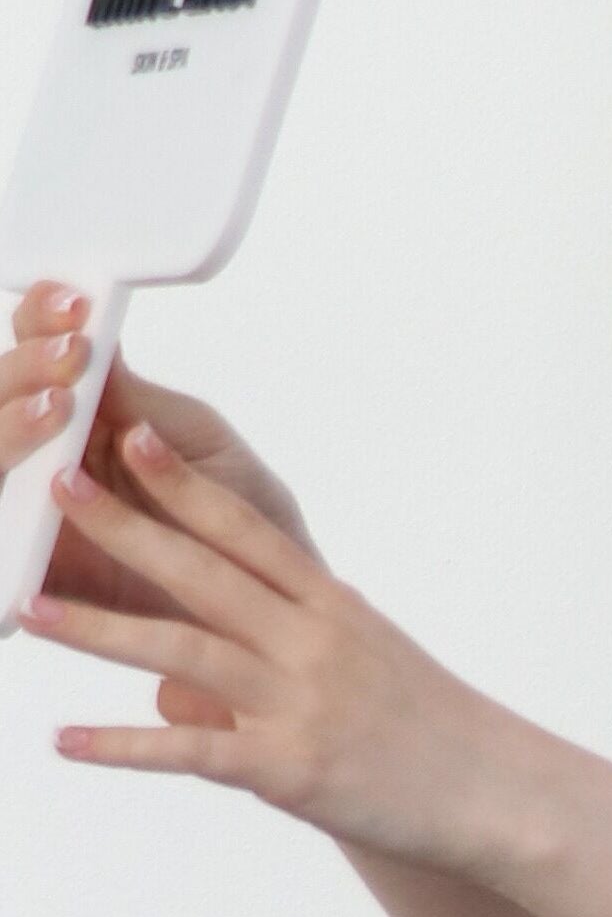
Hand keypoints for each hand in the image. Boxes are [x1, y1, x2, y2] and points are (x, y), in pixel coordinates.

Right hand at [0, 279, 315, 619]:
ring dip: (10, 423)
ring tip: (59, 405)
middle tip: (71, 353)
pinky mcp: (26, 571)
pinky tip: (45, 485)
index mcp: (81, 417)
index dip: (41, 321)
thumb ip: (144, 400)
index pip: (35, 355)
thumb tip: (92, 335)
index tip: (77, 304)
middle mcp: (43, 458)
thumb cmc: (249, 523)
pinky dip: (5, 503)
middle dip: (23, 367)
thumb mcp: (203, 447)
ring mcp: (27, 513)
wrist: (279, 611)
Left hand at [25, 422, 547, 880]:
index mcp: (334, 612)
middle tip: (59, 486)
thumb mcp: (370, 670)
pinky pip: (191, 753)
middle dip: (125, 528)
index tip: (136, 437)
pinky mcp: (290, 769)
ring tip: (30, 609)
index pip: (249, 536)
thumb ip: (286, 654)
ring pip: (184, 653)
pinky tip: (63, 740)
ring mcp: (301, 704)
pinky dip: (122, 746)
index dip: (188, 486)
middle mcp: (315, 645)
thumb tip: (191, 680)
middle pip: (204, 576)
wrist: (500, 796)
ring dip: (99, 632)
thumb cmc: (437, 734)